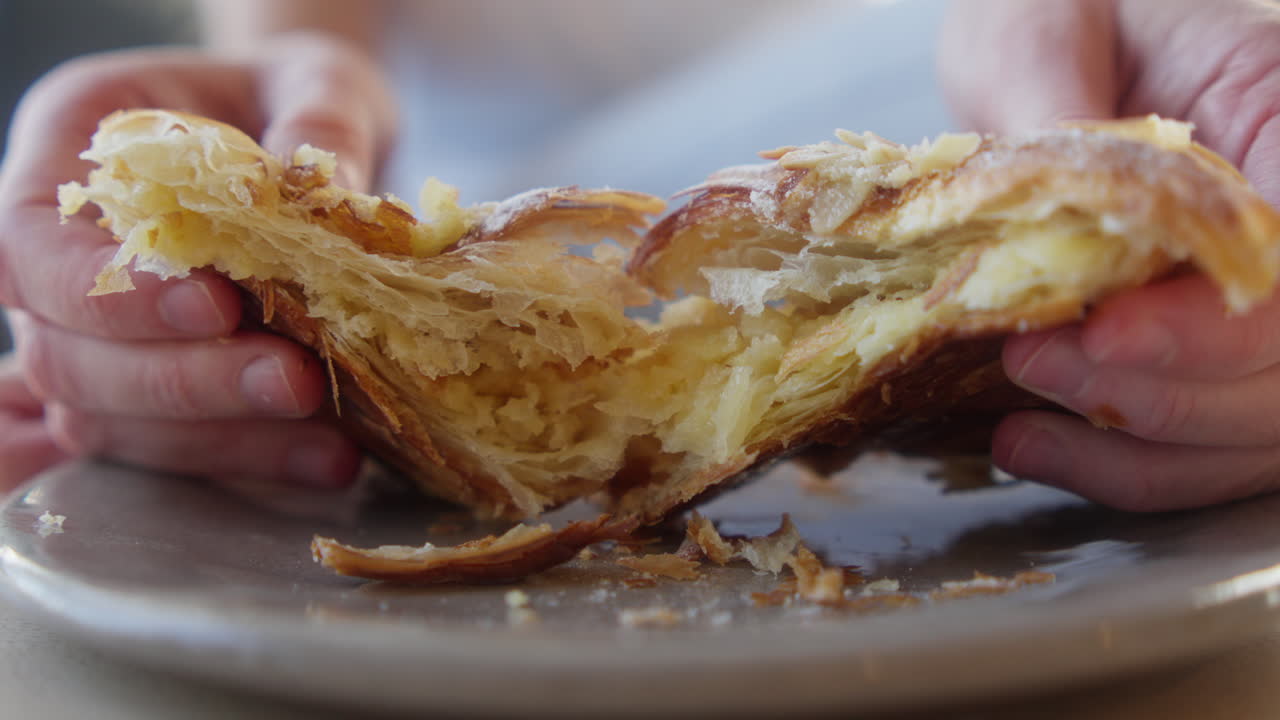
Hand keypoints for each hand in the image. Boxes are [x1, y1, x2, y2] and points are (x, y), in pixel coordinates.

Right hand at [0, 33, 395, 491]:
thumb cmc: (298, 93)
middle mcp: (60, 247)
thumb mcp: (321, 82)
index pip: (34, 242)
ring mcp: (97, 329)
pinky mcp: (153, 385)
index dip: (110, 293)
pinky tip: (331, 459)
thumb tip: (336, 190)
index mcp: (71, 146)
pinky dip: (250, 457)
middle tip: (295, 382)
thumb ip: (320, 123)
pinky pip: (173, 445)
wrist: (317, 130)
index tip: (217, 306)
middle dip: (181, 381)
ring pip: (108, 417)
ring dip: (219, 438)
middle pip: (66, 351)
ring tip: (331, 444)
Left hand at [939, 0, 1279, 509]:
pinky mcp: (1216, 359)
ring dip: (1139, 440)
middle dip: (1165, 390)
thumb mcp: (1044, 25)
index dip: (1220, 327)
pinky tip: (1028, 443)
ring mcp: (1267, 311)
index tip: (1101, 330)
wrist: (1061, 46)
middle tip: (1033, 360)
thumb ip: (1056, 98)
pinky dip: (1120, 466)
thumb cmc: (1067, 16)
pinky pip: (1201, 450)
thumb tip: (1046, 200)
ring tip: (1021, 412)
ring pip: (1258, 431)